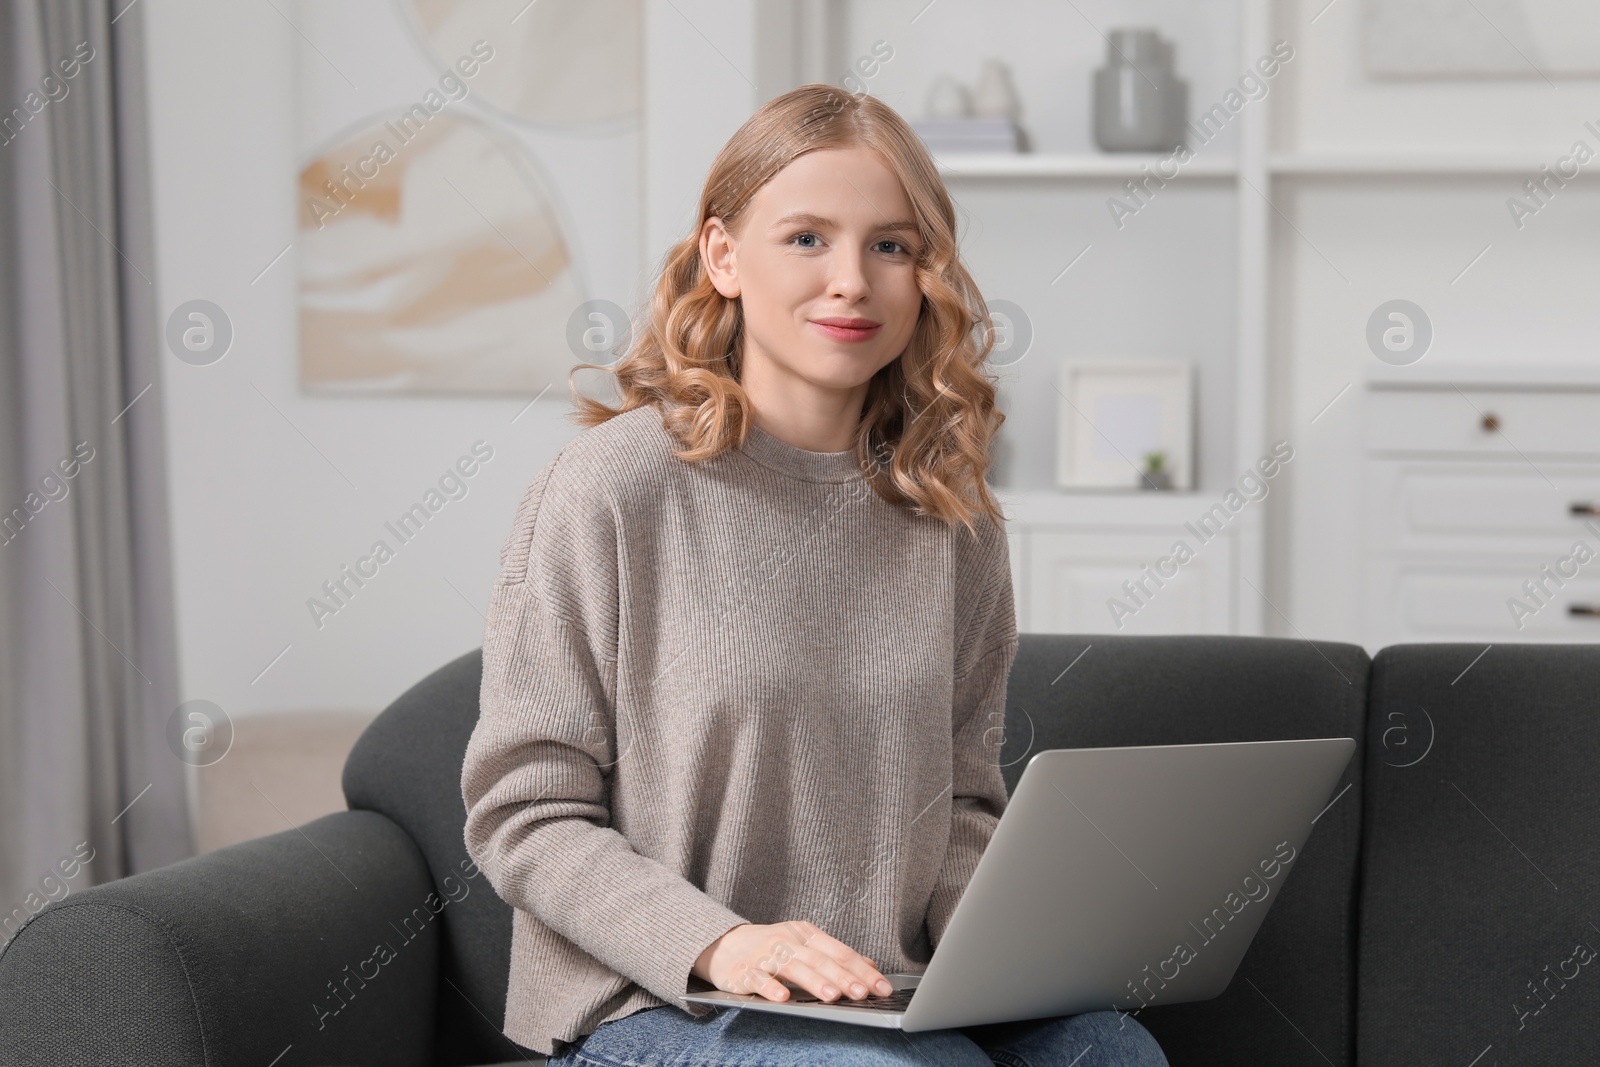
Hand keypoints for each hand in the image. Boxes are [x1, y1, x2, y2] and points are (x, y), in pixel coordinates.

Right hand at [691, 920, 895, 1002]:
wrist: (723, 945)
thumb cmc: (772, 948)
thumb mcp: (805, 945)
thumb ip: (835, 956)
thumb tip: (871, 967)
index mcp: (806, 934)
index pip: (840, 951)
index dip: (862, 969)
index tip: (882, 987)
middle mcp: (787, 941)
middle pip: (819, 959)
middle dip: (843, 977)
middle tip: (862, 993)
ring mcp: (764, 955)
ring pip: (792, 967)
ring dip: (813, 981)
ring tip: (832, 996)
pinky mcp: (743, 971)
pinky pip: (758, 979)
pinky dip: (770, 988)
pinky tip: (783, 998)